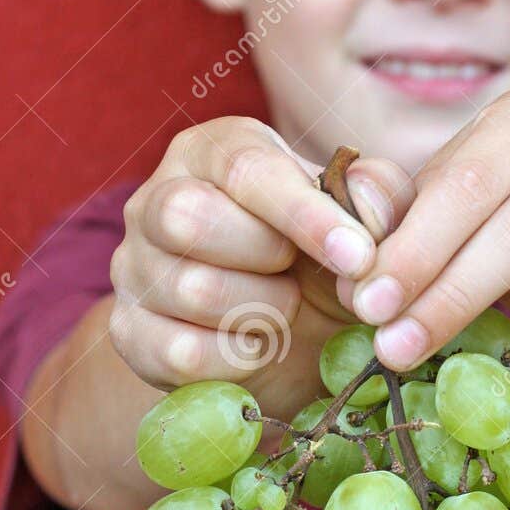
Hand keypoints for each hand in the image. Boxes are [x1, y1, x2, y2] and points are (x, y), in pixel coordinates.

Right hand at [108, 117, 411, 405]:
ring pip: (190, 288)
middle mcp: (157, 198)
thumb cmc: (324, 255)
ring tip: (283, 307)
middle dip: (265, 255)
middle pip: (187, 217)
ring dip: (263, 311)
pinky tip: (257, 345)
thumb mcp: (364, 218)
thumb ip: (379, 197)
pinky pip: (181, 352)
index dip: (305, 214)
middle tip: (298, 273)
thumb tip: (366, 212)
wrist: (291, 336)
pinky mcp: (130, 331)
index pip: (245, 168)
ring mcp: (134, 267)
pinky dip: (239, 359)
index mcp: (215, 151)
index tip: (358, 256)